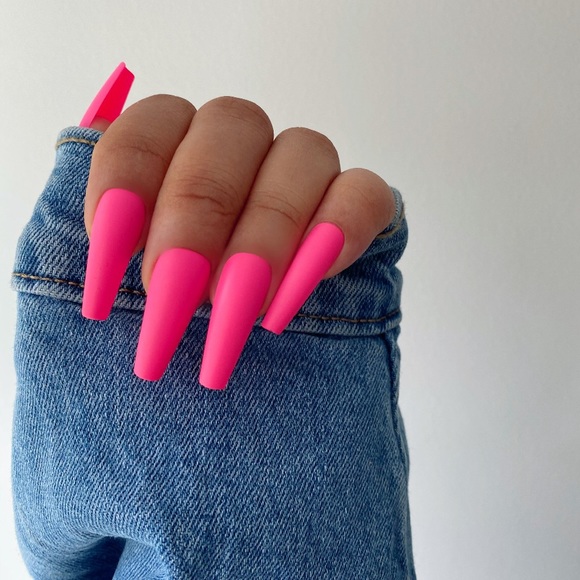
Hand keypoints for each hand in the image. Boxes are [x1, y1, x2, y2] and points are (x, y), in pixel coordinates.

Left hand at [81, 64, 395, 388]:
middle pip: (231, 127)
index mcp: (180, 147)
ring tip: (240, 307)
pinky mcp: (361, 204)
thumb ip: (110, 262)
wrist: (244, 368)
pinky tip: (308, 284)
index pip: (153, 124)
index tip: (109, 257)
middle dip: (197, 212)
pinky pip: (366, 194)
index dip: (127, 181)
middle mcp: (245, 146)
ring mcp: (306, 171)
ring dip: (267, 230)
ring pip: (304, 151)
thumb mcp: (127, 298)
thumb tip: (97, 265)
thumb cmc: (175, 326)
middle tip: (171, 293)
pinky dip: (341, 231)